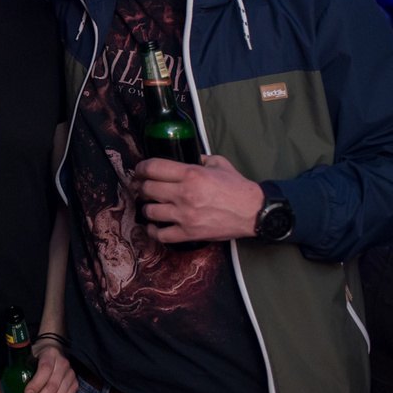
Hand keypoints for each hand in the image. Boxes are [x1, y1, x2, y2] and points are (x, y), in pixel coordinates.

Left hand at [23, 344, 76, 392]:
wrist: (54, 349)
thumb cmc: (36, 355)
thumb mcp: (25, 356)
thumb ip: (13, 372)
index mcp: (50, 354)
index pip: (45, 369)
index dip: (36, 383)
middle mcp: (63, 364)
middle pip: (52, 386)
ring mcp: (70, 375)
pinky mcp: (74, 385)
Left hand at [130, 154, 262, 243]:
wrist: (253, 212)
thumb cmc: (236, 186)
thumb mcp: (218, 163)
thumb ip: (199, 158)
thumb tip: (187, 156)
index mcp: (191, 174)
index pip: (153, 168)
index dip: (141, 168)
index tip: (140, 171)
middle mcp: (184, 194)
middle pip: (148, 189)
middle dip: (142, 187)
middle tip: (143, 187)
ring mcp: (185, 216)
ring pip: (150, 211)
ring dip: (147, 207)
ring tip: (150, 205)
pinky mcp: (189, 234)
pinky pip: (161, 235)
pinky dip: (153, 231)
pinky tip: (154, 226)